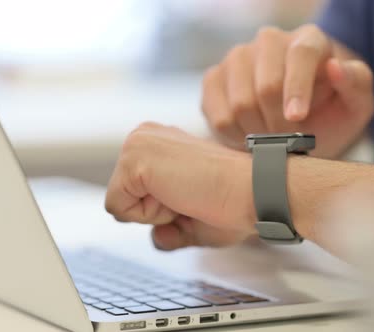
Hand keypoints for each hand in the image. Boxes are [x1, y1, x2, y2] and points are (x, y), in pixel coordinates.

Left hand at [105, 122, 256, 249]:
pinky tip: (178, 195)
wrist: (255, 189)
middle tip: (190, 196)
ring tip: (186, 194)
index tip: (194, 194)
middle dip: (154, 210)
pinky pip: (118, 208)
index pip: (133, 193)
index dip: (162, 210)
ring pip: (119, 202)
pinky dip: (148, 215)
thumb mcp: (193, 218)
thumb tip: (156, 237)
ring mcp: (137, 143)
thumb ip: (168, 228)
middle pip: (122, 197)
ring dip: (153, 212)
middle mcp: (145, 135)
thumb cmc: (234, 200)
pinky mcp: (133, 159)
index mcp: (159, 143)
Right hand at [202, 25, 373, 157]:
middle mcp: (269, 41)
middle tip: (289, 141)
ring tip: (272, 139)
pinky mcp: (214, 79)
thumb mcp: (356, 104)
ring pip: (240, 104)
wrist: (298, 128)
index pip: (300, 55)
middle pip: (266, 86)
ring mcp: (237, 58)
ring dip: (259, 133)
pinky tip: (250, 136)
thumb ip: (356, 83)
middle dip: (280, 124)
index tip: (297, 119)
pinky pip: (219, 115)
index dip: (297, 89)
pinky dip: (236, 136)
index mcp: (308, 39)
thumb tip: (335, 67)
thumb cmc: (331, 114)